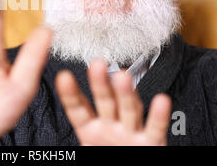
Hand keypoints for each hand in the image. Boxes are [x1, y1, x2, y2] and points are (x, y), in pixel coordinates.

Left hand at [55, 59, 171, 145]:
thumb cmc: (107, 153)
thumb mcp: (87, 143)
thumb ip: (76, 123)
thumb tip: (56, 112)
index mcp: (90, 130)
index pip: (78, 109)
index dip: (71, 94)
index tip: (63, 77)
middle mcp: (111, 127)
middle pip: (105, 101)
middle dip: (100, 83)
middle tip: (96, 64)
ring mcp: (131, 133)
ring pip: (128, 110)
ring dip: (126, 93)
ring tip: (122, 76)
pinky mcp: (151, 143)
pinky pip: (155, 128)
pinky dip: (158, 116)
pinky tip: (161, 101)